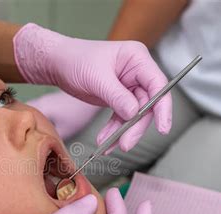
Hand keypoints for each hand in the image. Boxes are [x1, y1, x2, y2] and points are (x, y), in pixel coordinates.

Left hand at [14, 23, 171, 152]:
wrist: (57, 63)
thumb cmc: (76, 60)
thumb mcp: (96, 78)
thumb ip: (117, 96)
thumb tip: (134, 113)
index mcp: (137, 59)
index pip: (158, 84)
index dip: (163, 107)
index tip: (163, 129)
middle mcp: (137, 72)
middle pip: (147, 104)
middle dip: (136, 127)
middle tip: (125, 145)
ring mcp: (128, 86)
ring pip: (134, 115)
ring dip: (122, 132)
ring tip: (107, 147)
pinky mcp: (118, 98)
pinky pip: (121, 118)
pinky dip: (114, 131)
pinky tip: (104, 141)